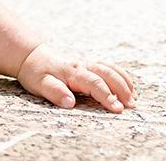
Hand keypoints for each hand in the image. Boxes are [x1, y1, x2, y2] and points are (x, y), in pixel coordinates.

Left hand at [17, 43, 136, 112]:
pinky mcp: (88, 65)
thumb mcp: (39, 84)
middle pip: (107, 73)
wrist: (31, 56)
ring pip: (110, 68)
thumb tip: (69, 102)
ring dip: (124, 82)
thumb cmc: (36, 73)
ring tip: (134, 98)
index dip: (107, 96)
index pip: (94, 83)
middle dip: (121, 88)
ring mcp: (86, 63)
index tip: (117, 109)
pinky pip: (108, 66)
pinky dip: (121, 75)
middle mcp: (81, 65)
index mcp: (72, 72)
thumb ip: (55, 92)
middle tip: (131, 105)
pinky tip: (129, 87)